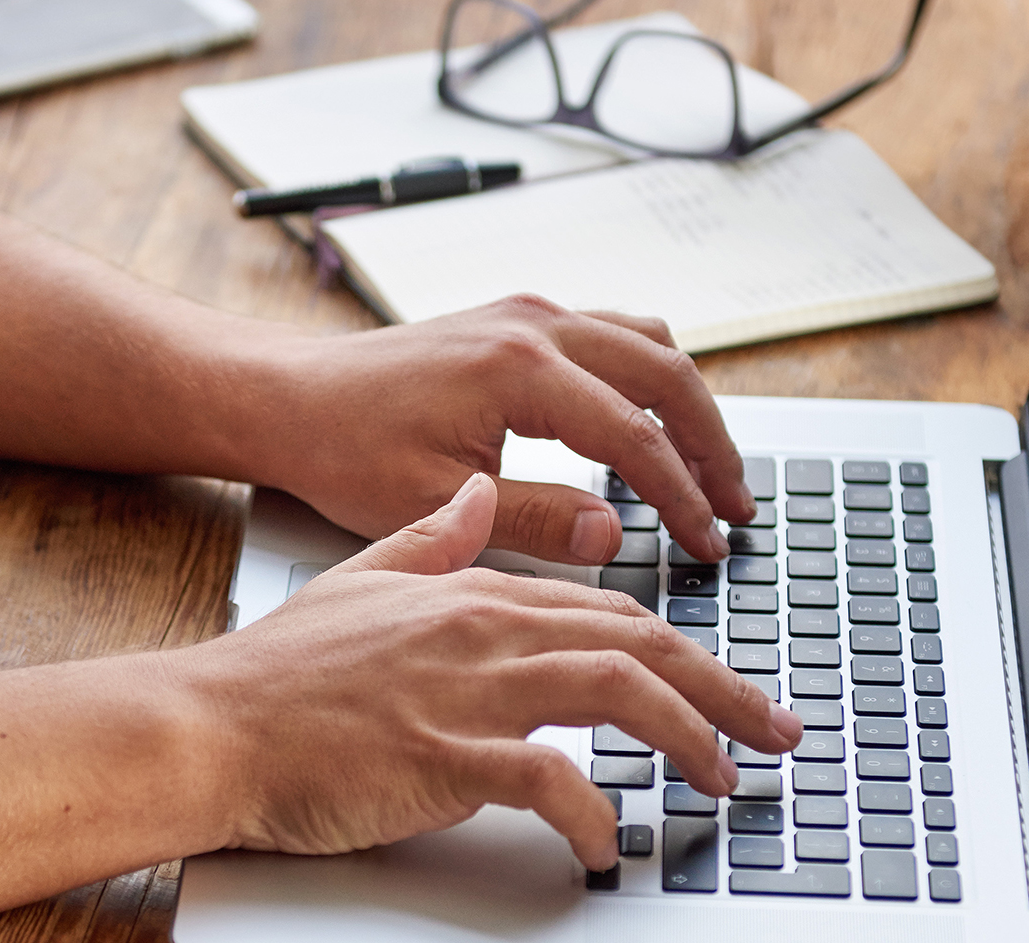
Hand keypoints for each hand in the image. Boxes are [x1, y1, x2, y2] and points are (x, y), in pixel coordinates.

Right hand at [178, 474, 800, 869]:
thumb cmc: (278, 674)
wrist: (209, 723)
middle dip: (726, 691)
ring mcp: (468, 693)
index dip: (688, 650)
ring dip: (689, 741)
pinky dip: (592, 817)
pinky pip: (550, 782)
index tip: (733, 687)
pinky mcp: (444, 758)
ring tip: (725, 783)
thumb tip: (476, 497)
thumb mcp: (362, 580)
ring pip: (618, 697)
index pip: (612, 613)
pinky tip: (606, 846)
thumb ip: (431, 540)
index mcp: (475, 593)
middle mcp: (486, 632)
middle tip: (780, 735)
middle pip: (641, 647)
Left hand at [243, 294, 754, 567]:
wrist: (291, 397)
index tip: (708, 543)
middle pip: (666, 375)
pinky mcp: (521, 319)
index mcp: (518, 369)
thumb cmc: (344, 450)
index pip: (634, 435)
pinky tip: (660, 428)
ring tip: (714, 473)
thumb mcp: (436, 503)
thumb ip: (533, 519)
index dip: (681, 495)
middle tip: (737, 510)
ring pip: (649, 345)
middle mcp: (535, 325)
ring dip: (691, 407)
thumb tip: (613, 537)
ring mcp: (531, 313)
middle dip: (711, 447)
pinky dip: (652, 382)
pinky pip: (616, 336)